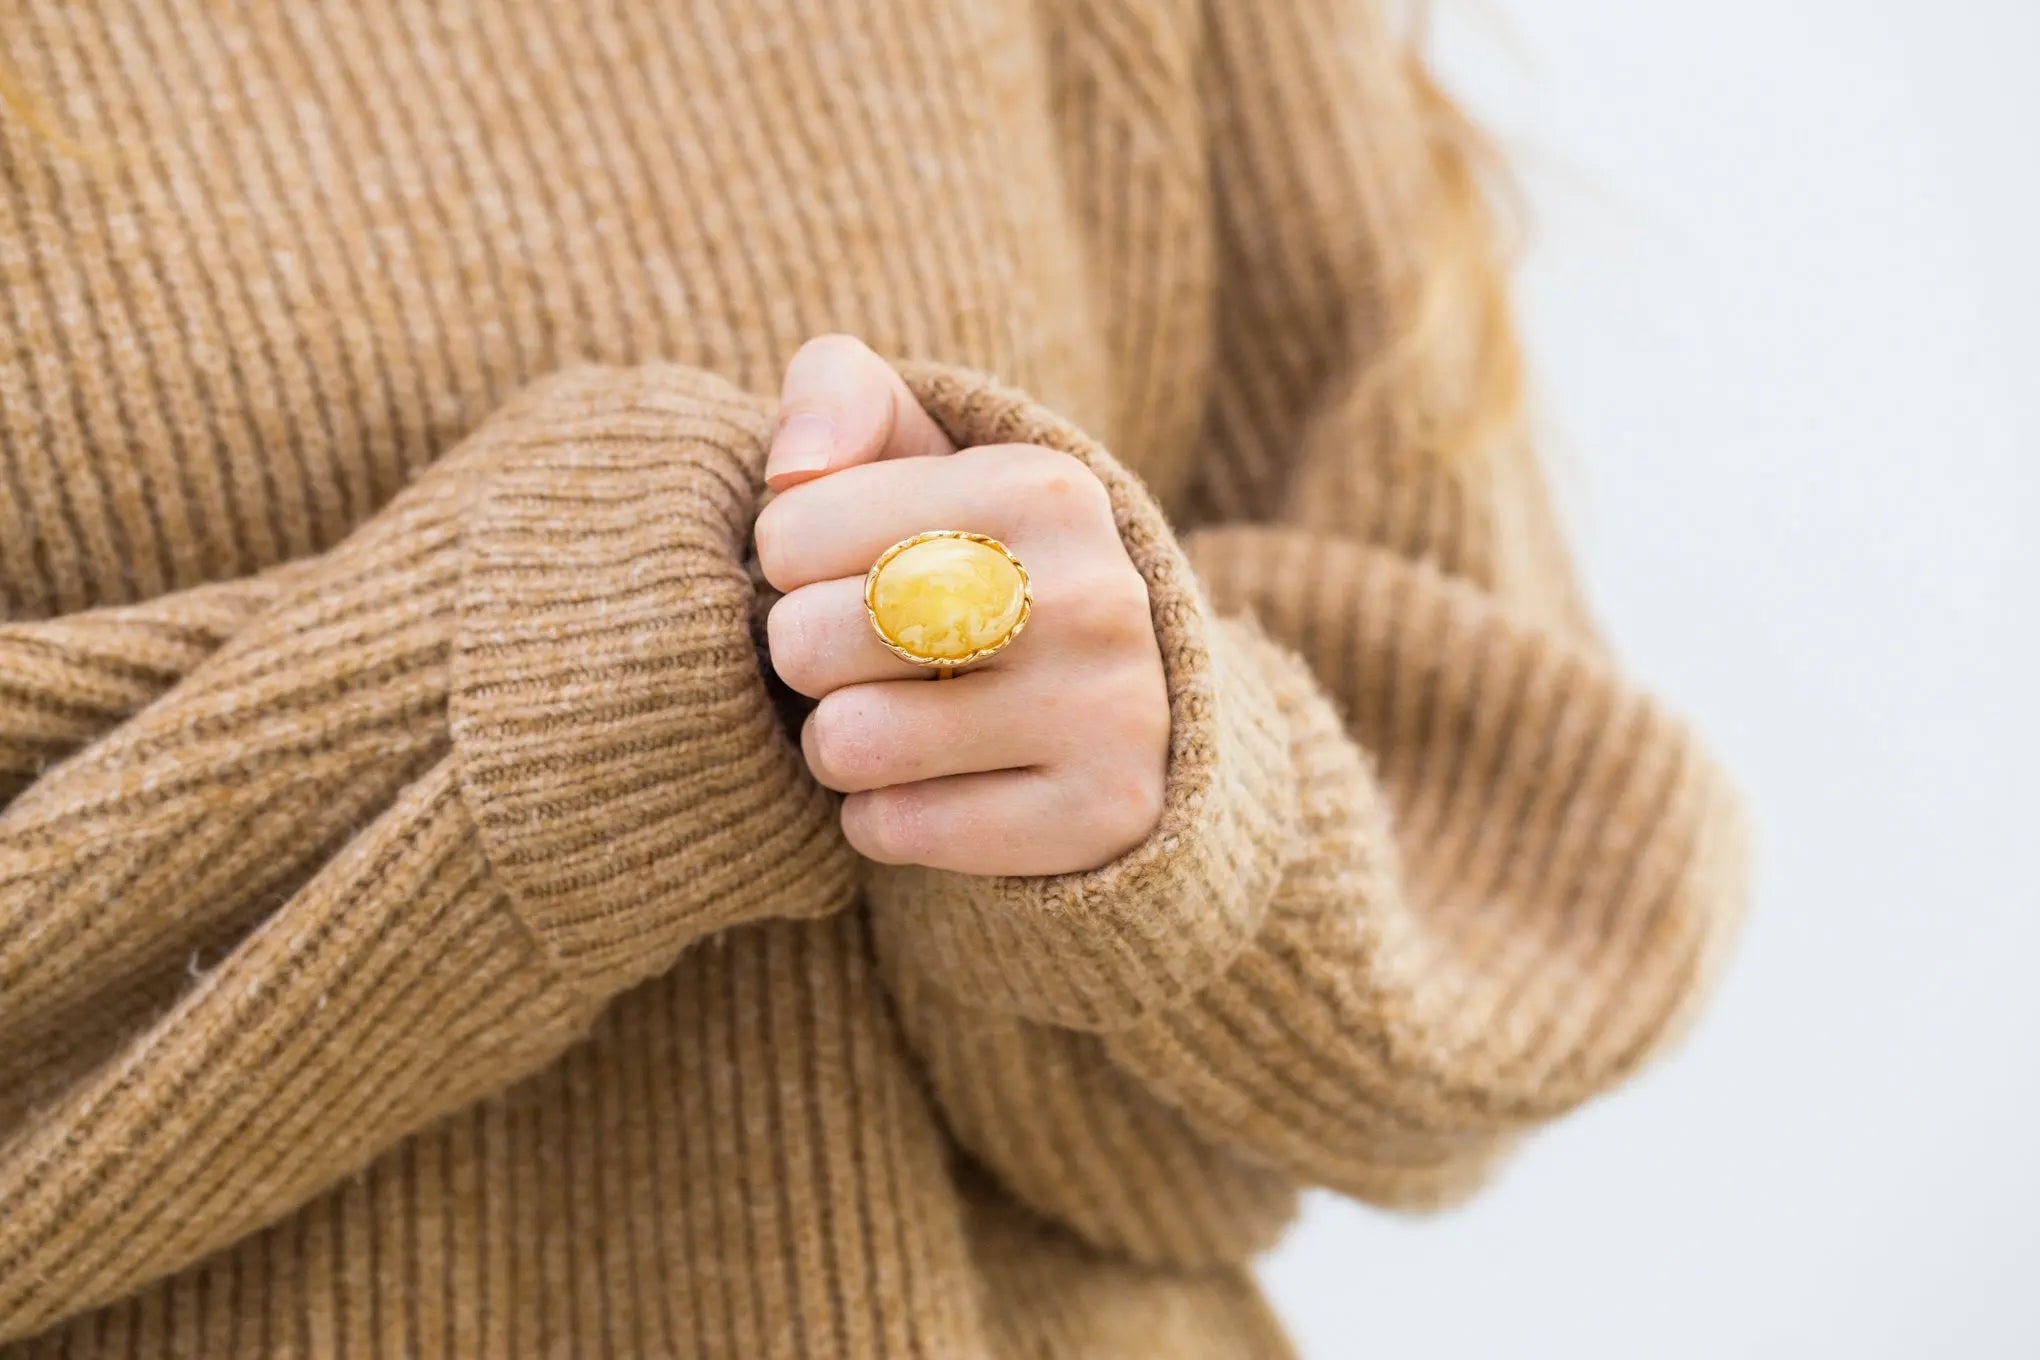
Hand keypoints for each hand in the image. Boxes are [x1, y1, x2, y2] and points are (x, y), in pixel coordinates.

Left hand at [754, 336, 1171, 875]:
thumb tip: (792, 470)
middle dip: (810, 658)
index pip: (788, 533)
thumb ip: (839, 397)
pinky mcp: (1100, 815)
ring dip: (841, 745)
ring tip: (898, 720)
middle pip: (807, 639)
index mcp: (1040, 486)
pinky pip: (894, 829)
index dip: (794, 565)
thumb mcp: (923, 451)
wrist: (1139, 706)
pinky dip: (885, 817)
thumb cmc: (978, 563)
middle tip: (870, 657)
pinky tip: (940, 785)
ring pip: (846, 744)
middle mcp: (1089, 594)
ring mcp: (1106, 712)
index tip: (859, 572)